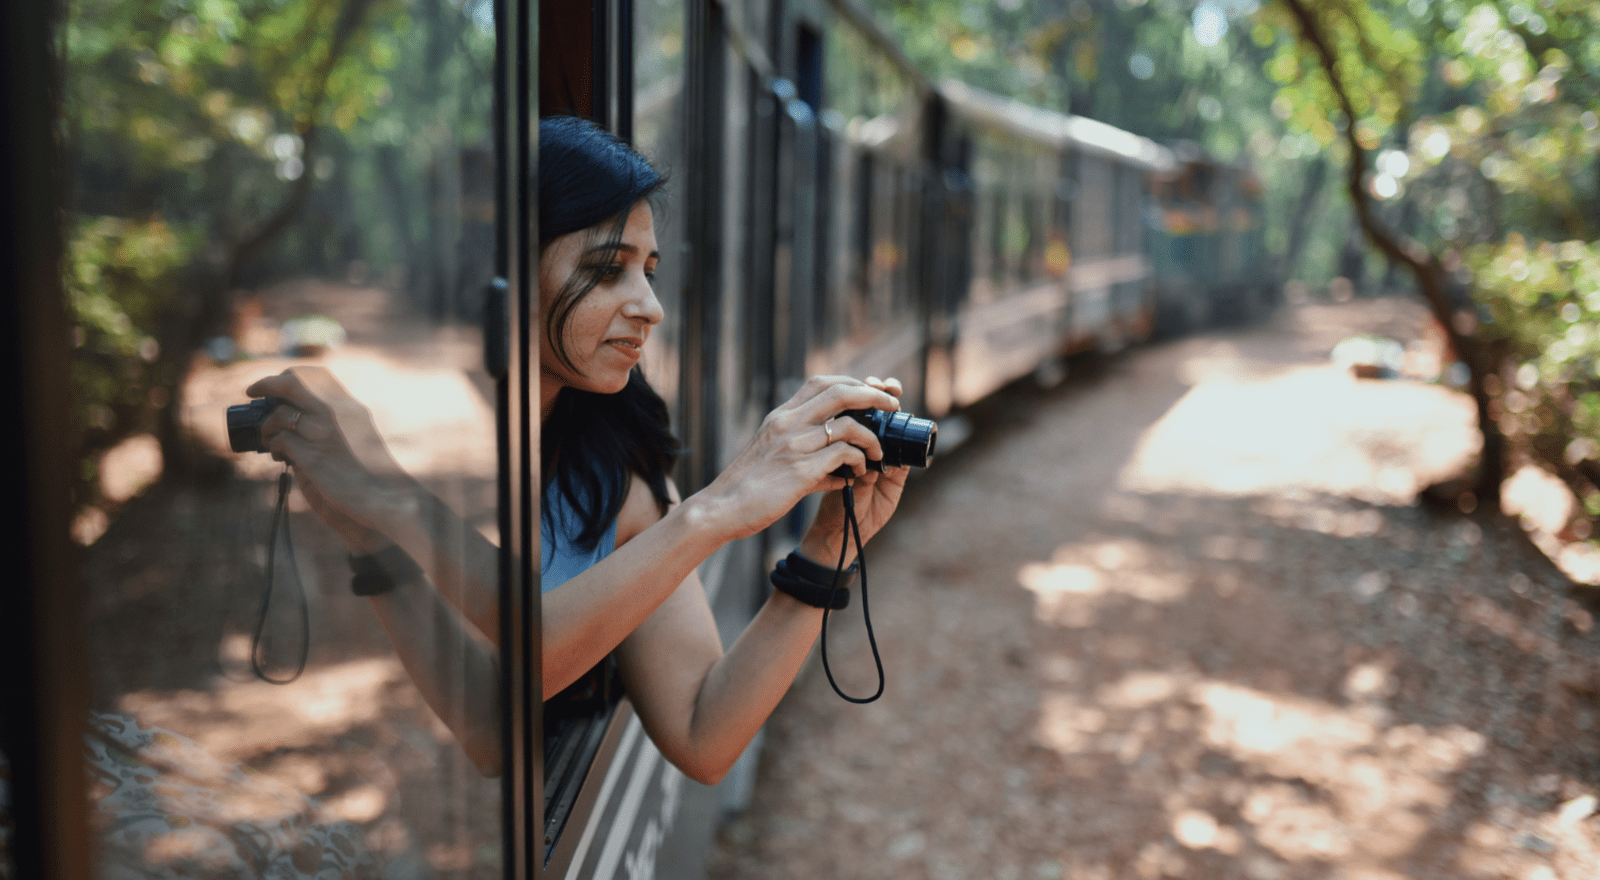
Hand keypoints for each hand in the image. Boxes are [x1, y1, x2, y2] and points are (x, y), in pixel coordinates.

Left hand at [244, 367, 407, 553]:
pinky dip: (273, 447)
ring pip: (279, 414)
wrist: (384, 501)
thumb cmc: (369, 475)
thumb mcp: (357, 438)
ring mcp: (324, 433)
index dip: (287, 376)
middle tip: (256, 395)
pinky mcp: (312, 456)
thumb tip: (298, 418)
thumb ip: (334, 425)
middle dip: (267, 387)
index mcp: (351, 407)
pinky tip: (280, 457)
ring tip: (268, 439)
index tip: (273, 385)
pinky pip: (279, 441)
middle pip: (291, 383)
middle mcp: (337, 413)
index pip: (315, 375)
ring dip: (266, 426)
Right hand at [692, 375, 902, 542]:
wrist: (721, 509)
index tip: (874, 391)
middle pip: (840, 392)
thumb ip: (805, 455)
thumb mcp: (772, 458)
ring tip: (878, 453)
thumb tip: (838, 470)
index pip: (822, 382)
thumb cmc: (747, 487)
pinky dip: (859, 461)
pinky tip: (860, 473)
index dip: (853, 382)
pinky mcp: (800, 470)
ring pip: (848, 425)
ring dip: (871, 438)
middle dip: (873, 396)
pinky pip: (843, 455)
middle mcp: (787, 423)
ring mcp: (794, 445)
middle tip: (892, 407)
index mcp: (781, 416)